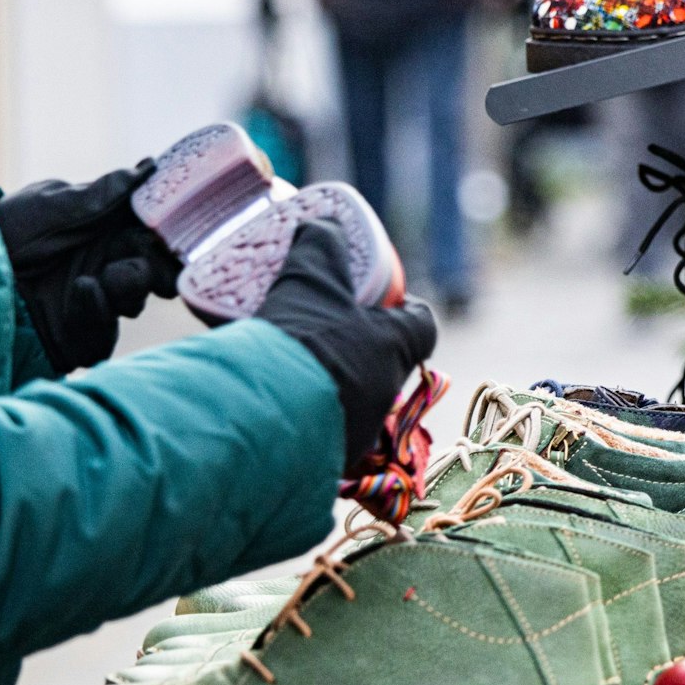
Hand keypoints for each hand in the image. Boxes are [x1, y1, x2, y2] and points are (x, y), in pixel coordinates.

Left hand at [0, 162, 180, 373]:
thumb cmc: (5, 231)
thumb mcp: (51, 204)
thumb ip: (102, 194)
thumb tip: (147, 167)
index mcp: (107, 229)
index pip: (152, 231)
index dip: (170, 232)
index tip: (180, 229)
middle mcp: (107, 264)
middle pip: (156, 270)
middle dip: (160, 269)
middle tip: (157, 265)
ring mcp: (97, 301)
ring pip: (136, 300)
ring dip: (128, 286)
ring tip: (105, 277)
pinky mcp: (83, 335)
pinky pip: (106, 333)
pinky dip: (97, 311)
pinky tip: (81, 292)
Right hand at [255, 221, 437, 472]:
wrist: (262, 419)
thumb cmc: (302, 341)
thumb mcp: (309, 281)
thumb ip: (319, 248)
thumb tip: (322, 223)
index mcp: (395, 347)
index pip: (422, 325)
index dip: (407, 310)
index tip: (385, 300)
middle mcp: (386, 392)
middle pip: (384, 364)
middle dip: (358, 348)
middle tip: (322, 331)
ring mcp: (359, 432)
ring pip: (352, 401)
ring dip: (329, 385)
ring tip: (290, 368)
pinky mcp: (325, 462)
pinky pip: (321, 434)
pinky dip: (303, 419)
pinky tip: (272, 404)